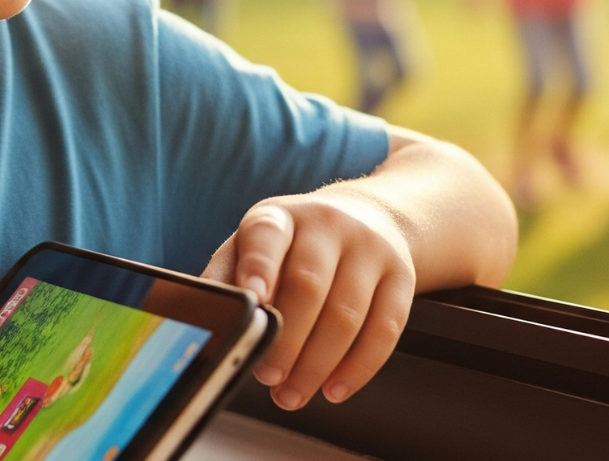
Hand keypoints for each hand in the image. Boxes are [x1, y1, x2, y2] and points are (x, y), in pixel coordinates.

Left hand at [201, 187, 415, 409]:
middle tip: (268, 376)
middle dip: (286, 340)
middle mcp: (326, 224)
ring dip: (317, 364)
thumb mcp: (254, 245)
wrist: (368, 216)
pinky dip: (359, 367)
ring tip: (293, 393)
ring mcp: (369, 247)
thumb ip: (227, 276)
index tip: (252, 299)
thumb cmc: (295, 245)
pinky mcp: (402, 275)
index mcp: (280, 216)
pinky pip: (386, 328)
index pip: (267, 237)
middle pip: (308, 285)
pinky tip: (335, 388)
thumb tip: (206, 317)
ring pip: (346, 314)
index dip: (258, 267)